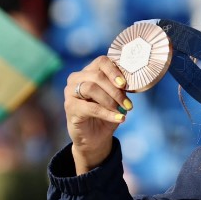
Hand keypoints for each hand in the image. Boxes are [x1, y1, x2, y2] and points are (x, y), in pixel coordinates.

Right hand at [64, 57, 132, 172]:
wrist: (95, 137)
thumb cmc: (107, 114)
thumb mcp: (116, 99)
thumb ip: (120, 88)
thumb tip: (130, 82)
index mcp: (89, 71)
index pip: (102, 62)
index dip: (114, 71)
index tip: (125, 84)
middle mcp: (76, 78)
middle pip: (97, 75)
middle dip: (116, 91)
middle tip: (128, 104)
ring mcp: (70, 92)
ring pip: (91, 88)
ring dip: (111, 101)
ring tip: (123, 111)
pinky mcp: (70, 107)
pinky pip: (90, 107)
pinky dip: (107, 113)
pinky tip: (120, 118)